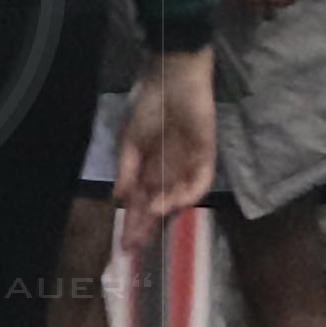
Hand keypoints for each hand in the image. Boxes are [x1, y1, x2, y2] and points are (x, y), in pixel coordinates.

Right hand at [113, 47, 218, 233]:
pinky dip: (188, 191)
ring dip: (165, 210)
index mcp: (148, 168)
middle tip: (136, 248)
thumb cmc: (148, 104)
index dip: (132, 224)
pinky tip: (174, 200)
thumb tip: (119, 197)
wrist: (172, 78)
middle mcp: (168, 172)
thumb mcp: (129, 138)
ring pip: (178, 196)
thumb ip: (125, 168)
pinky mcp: (206, 155)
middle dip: (148, 227)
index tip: (124, 246)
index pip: (139, 202)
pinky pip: (200, 178)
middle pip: (158, 206)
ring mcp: (188, 165)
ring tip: (150, 218)